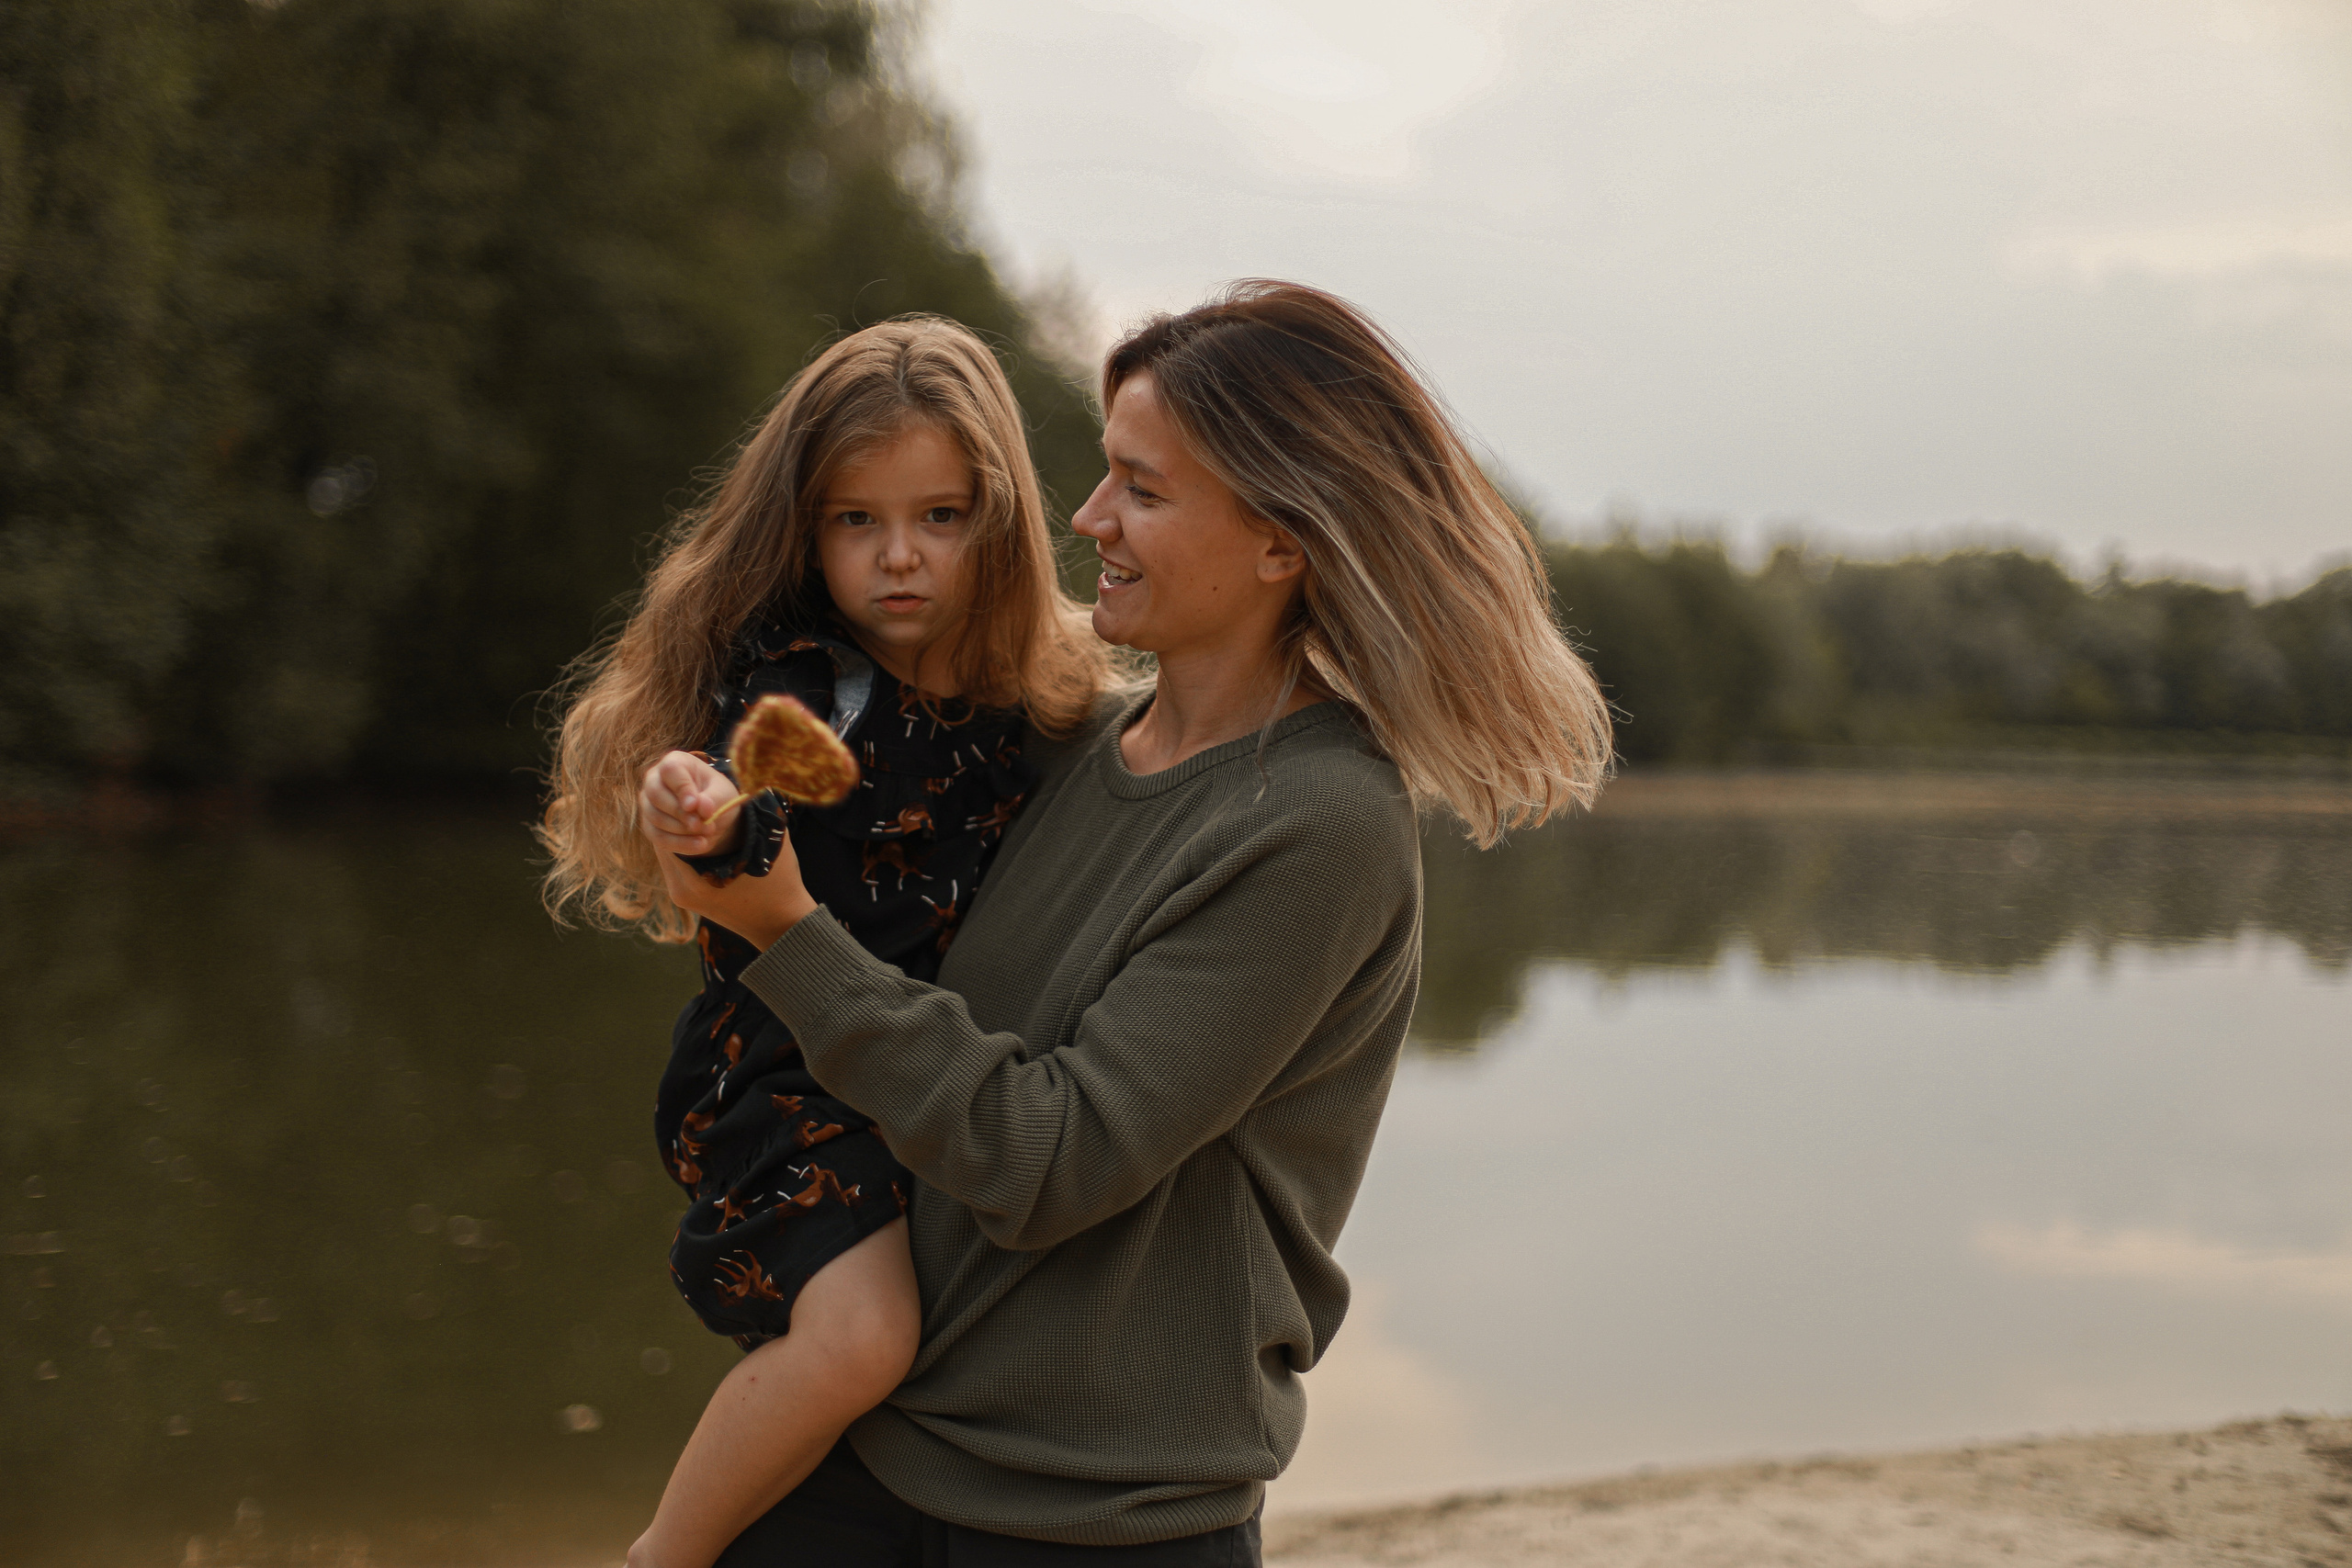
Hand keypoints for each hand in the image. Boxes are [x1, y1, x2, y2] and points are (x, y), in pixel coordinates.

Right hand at [639, 750, 744, 856]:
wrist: (713, 814)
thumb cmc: (716, 795)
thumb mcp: (723, 793)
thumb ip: (712, 798)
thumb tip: (701, 807)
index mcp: (675, 762)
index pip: (670, 770)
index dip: (681, 788)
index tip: (694, 805)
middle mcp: (654, 779)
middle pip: (656, 795)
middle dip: (681, 813)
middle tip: (706, 825)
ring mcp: (648, 803)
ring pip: (655, 817)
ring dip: (683, 830)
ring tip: (708, 832)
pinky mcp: (649, 825)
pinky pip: (658, 837)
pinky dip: (680, 843)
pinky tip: (700, 845)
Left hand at [652, 803, 819, 951]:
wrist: (784, 927)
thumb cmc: (779, 883)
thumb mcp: (766, 843)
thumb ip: (749, 814)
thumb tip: (739, 786)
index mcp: (693, 877)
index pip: (670, 832)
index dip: (682, 811)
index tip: (696, 798)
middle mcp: (680, 890)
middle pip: (665, 843)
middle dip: (680, 822)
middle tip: (695, 804)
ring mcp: (683, 898)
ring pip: (671, 855)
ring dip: (683, 836)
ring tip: (701, 819)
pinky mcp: (689, 902)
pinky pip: (678, 867)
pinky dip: (689, 851)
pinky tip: (707, 840)